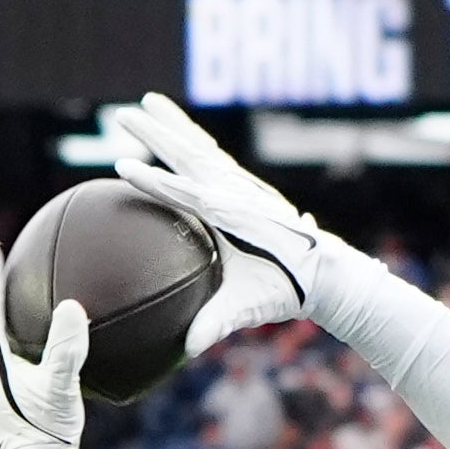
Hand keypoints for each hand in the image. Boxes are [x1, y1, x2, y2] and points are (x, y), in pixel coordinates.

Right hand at [106, 90, 330, 355]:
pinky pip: (214, 154)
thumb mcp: (250, 307)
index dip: (153, 182)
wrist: (327, 271)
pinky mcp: (246, 186)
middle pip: (189, 155)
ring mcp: (243, 185)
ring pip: (201, 145)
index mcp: (233, 217)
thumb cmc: (286, 290)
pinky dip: (193, 137)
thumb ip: (218, 322)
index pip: (186, 195)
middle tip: (122, 114)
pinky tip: (181, 129)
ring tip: (147, 101)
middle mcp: (237, 192)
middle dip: (154, 133)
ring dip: (173, 123)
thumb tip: (189, 347)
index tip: (122, 168)